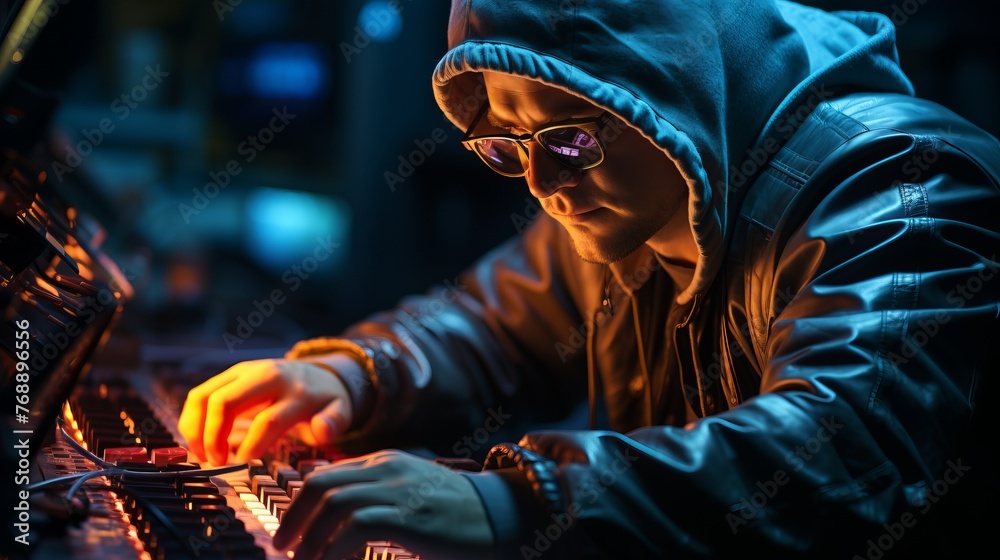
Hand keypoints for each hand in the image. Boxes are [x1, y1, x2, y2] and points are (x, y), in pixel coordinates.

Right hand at [177, 358, 353, 464]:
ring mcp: (244, 372)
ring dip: (196, 429)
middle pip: (225, 401)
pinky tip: (198, 441)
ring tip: (204, 456)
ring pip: (205, 396)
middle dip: (213, 435)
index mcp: (295, 390)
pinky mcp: (230, 375)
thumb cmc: (324, 401)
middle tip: (216, 462)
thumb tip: (321, 429)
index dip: (252, 445)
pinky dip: (192, 419)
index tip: (244, 464)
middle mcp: (266, 376)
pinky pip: (200, 394)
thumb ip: (334, 422)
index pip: (267, 419)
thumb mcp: (340, 411)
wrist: (317, 373)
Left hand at [272, 449, 494, 559]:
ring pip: (334, 503)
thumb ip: (379, 500)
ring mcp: (400, 490)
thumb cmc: (457, 513)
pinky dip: (336, 547)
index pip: (327, 474)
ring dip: (310, 536)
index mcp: (386, 463)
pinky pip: (358, 526)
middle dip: (294, 517)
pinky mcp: (410, 515)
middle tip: (284, 547)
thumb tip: (340, 527)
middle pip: (322, 484)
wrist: (502, 513)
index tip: (290, 531)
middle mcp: (388, 470)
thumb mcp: (413, 496)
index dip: (300, 503)